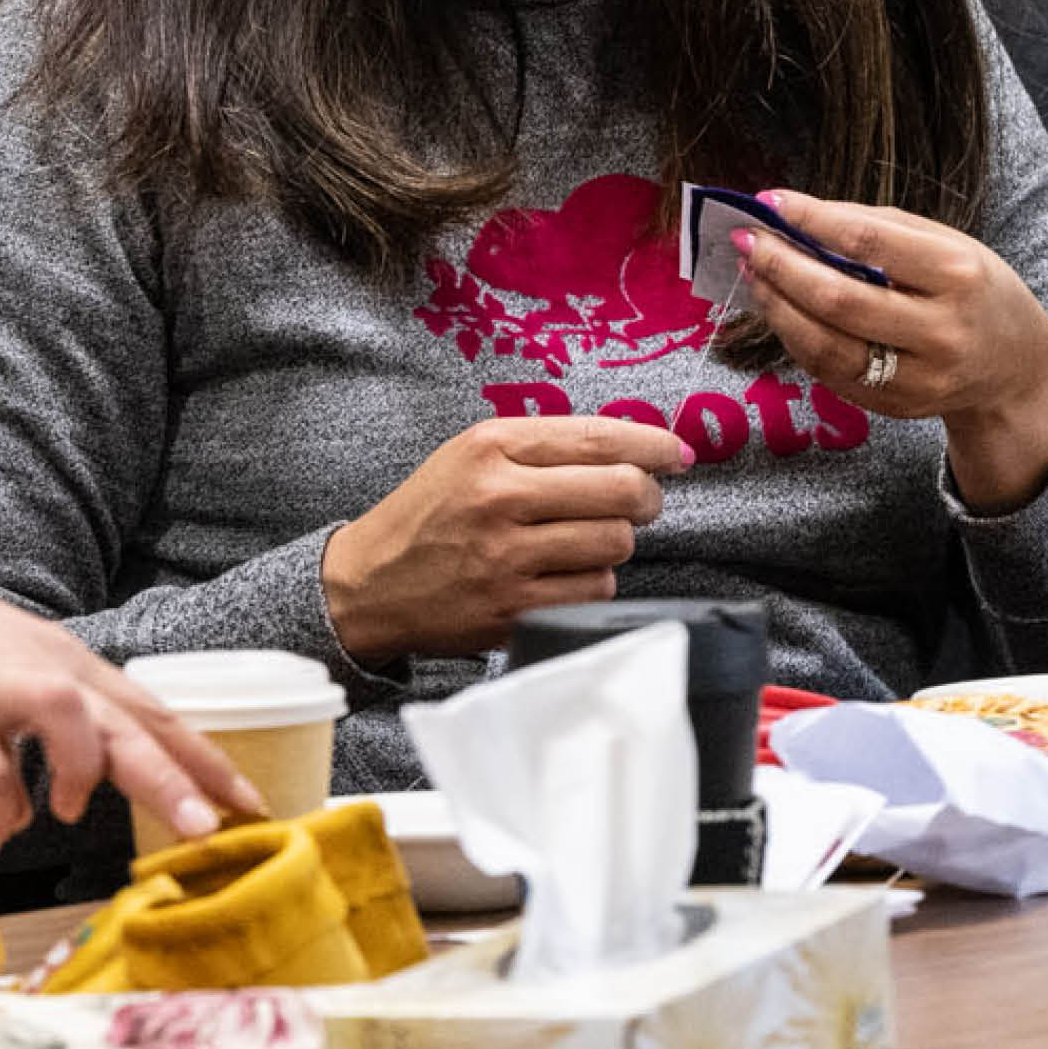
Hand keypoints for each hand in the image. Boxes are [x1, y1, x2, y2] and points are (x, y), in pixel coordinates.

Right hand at [0, 552, 263, 857]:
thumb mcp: (2, 678)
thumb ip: (33, 743)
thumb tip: (37, 813)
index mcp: (64, 663)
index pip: (151, 711)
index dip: (203, 758)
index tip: (250, 804)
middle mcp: (39, 666)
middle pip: (126, 717)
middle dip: (174, 774)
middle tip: (212, 829)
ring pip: (68, 718)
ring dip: (86, 771)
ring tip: (79, 817)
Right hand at [322, 416, 689, 660]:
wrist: (371, 582)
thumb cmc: (431, 512)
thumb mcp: (469, 454)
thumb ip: (543, 446)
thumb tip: (638, 449)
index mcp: (490, 448)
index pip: (598, 438)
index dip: (652, 445)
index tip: (677, 453)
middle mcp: (499, 498)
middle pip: (622, 492)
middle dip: (647, 496)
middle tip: (642, 501)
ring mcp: (506, 559)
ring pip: (615, 544)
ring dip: (614, 542)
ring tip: (586, 539)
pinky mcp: (513, 610)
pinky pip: (593, 591)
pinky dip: (592, 581)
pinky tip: (565, 573)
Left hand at [735, 191, 1047, 511]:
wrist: (1014, 368)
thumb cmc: (974, 289)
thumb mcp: (947, 243)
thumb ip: (875, 227)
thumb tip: (799, 213)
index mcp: (958, 276)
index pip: (870, 243)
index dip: (813, 220)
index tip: (770, 200)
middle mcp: (941, 332)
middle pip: (840, 300)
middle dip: (781, 267)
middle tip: (747, 240)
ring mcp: (918, 378)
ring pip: (825, 346)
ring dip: (776, 306)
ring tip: (753, 273)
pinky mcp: (895, 407)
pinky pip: (828, 372)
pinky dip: (796, 336)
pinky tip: (780, 308)